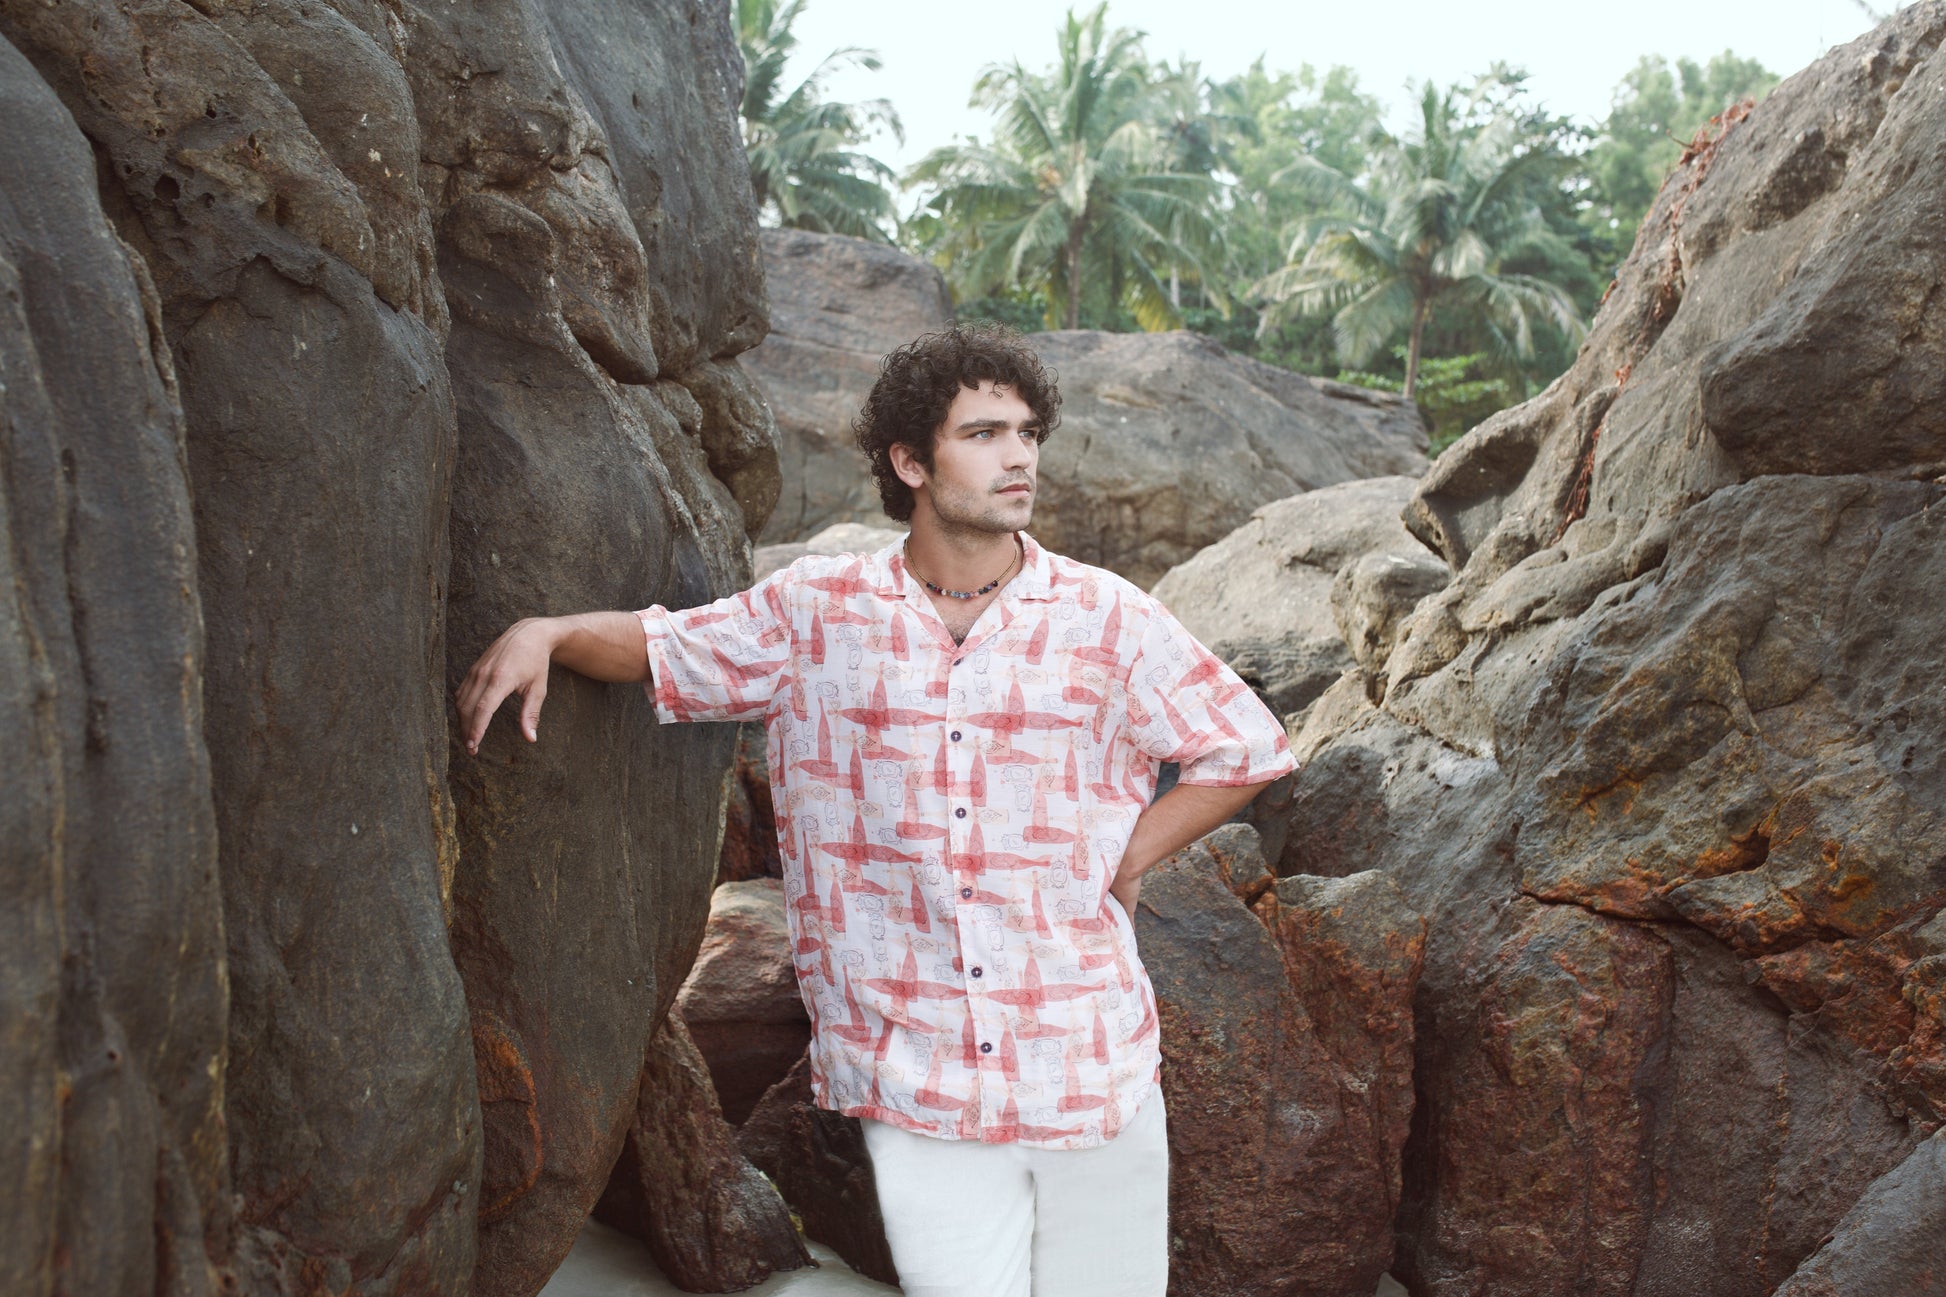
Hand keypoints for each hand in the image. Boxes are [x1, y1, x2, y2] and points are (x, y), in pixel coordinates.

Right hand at [456, 617, 559, 753]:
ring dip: (462, 721)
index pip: (483, 709)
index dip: (476, 729)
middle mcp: (484, 674)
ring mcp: (476, 670)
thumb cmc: (536, 662)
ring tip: (469, 738)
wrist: (527, 634)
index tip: (474, 745)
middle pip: (468, 708)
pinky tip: (467, 720)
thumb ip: (531, 714)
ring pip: (461, 701)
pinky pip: (461, 692)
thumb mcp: (538, 688)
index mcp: (502, 679)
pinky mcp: (473, 669)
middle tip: (472, 749)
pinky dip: (461, 708)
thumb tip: (531, 738)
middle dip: (467, 731)